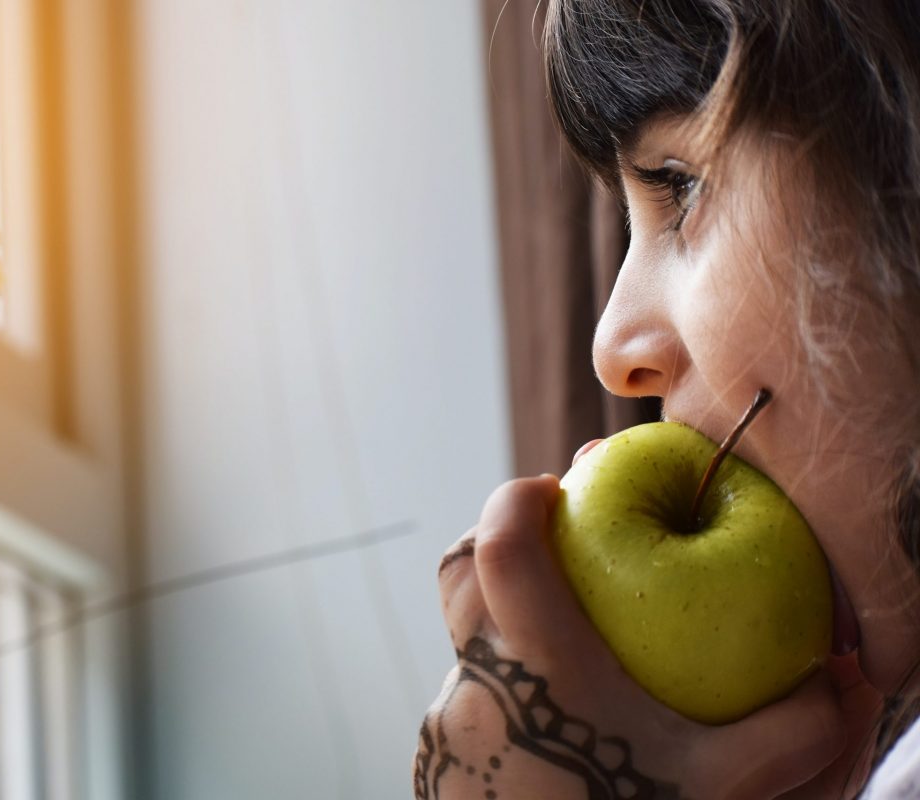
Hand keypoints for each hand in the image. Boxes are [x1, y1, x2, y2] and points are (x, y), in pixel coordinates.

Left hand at [414, 474, 848, 798]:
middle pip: (461, 580)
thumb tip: (841, 675)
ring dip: (506, 626)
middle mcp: (474, 689)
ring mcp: (443, 731)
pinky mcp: (436, 765)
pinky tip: (556, 718)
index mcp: (535, 668)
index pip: (497, 548)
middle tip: (556, 546)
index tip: (550, 486)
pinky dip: (502, 686)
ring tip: (569, 644)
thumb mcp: (727, 789)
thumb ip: (793, 728)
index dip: (514, 501)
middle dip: (501, 547)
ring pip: (464, 643)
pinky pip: (464, 699)